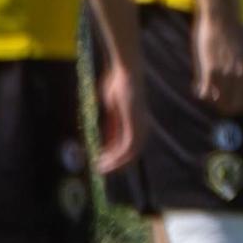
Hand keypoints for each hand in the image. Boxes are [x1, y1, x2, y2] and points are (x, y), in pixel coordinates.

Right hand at [94, 59, 146, 173]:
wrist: (125, 74)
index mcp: (137, 123)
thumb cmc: (117, 85)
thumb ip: (112, 125)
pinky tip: (104, 160)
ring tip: (100, 168)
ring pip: (130, 154)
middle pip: (131, 154)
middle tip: (100, 169)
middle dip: (115, 163)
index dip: (114, 155)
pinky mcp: (137, 126)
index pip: (128, 145)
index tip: (100, 160)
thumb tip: (106, 139)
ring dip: (115, 163)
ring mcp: (141, 127)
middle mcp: (142, 127)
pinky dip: (116, 157)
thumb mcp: (112, 109)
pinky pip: (127, 148)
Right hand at [193, 10, 242, 113]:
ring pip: (219, 102)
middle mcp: (242, 76)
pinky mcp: (211, 70)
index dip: (241, 106)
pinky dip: (200, 93)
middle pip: (235, 105)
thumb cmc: (233, 32)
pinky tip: (195, 87)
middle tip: (215, 104)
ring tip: (204, 94)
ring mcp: (227, 74)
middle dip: (224, 108)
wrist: (222, 17)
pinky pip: (206, 93)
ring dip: (211, 102)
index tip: (231, 105)